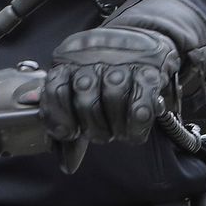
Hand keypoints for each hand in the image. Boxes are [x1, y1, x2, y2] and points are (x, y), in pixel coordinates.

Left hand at [41, 25, 180, 165]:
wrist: (142, 40)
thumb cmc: (104, 74)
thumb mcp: (81, 92)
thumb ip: (71, 124)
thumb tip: (66, 165)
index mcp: (68, 60)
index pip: (55, 89)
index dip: (59, 116)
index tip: (69, 133)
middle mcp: (93, 55)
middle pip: (85, 97)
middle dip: (92, 126)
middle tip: (101, 135)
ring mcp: (122, 59)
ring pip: (113, 96)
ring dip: (115, 125)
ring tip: (118, 132)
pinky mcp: (150, 68)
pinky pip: (142, 99)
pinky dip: (137, 122)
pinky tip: (135, 131)